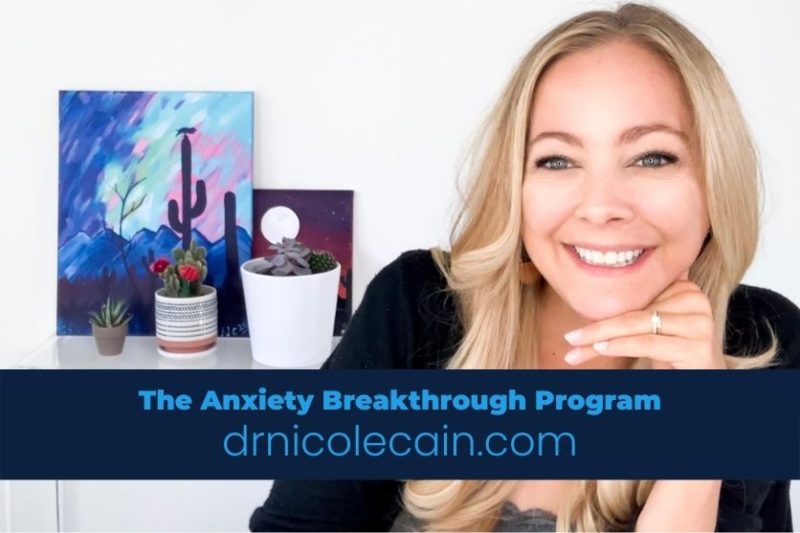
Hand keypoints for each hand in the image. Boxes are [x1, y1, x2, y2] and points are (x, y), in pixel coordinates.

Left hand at [561, 276, 725, 369]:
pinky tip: (600, 349)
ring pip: (636, 325)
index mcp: (682, 285)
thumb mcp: (650, 325)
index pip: (633, 296)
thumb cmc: (672, 352)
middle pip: (633, 310)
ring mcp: (700, 322)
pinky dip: (620, 345)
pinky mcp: (698, 346)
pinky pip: (647, 342)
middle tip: (570, 338)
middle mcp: (695, 298)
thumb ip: (630, 307)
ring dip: (601, 339)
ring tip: (576, 349)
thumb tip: (582, 296)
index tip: (575, 325)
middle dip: (597, 327)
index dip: (602, 310)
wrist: (703, 378)